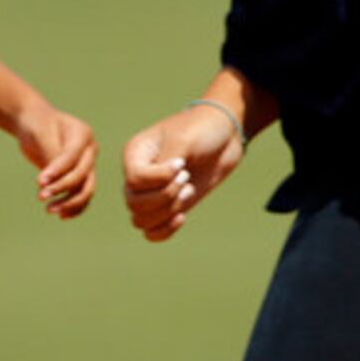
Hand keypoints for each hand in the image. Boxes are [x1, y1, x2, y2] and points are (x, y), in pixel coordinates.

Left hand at [14, 101, 97, 217]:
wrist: (36, 124)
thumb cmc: (37, 125)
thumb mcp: (41, 135)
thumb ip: (50, 155)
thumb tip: (52, 180)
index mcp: (83, 134)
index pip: (72, 156)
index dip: (57, 170)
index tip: (39, 182)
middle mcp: (89, 150)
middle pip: (82, 174)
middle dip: (62, 188)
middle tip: (41, 197)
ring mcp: (87, 164)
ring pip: (85, 188)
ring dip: (70, 203)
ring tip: (49, 210)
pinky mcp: (79, 176)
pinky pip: (81, 194)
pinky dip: (74, 207)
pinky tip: (61, 216)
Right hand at [121, 103, 247, 241]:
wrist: (225, 134)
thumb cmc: (201, 129)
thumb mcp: (183, 139)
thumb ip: (166, 162)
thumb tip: (159, 185)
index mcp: (135, 154)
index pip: (134, 180)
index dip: (159, 179)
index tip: (183, 164)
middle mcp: (138, 176)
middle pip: (134, 203)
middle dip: (165, 197)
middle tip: (187, 178)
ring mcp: (152, 192)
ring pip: (141, 220)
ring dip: (167, 212)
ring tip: (188, 191)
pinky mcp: (168, 205)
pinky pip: (152, 232)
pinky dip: (164, 231)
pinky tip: (182, 217)